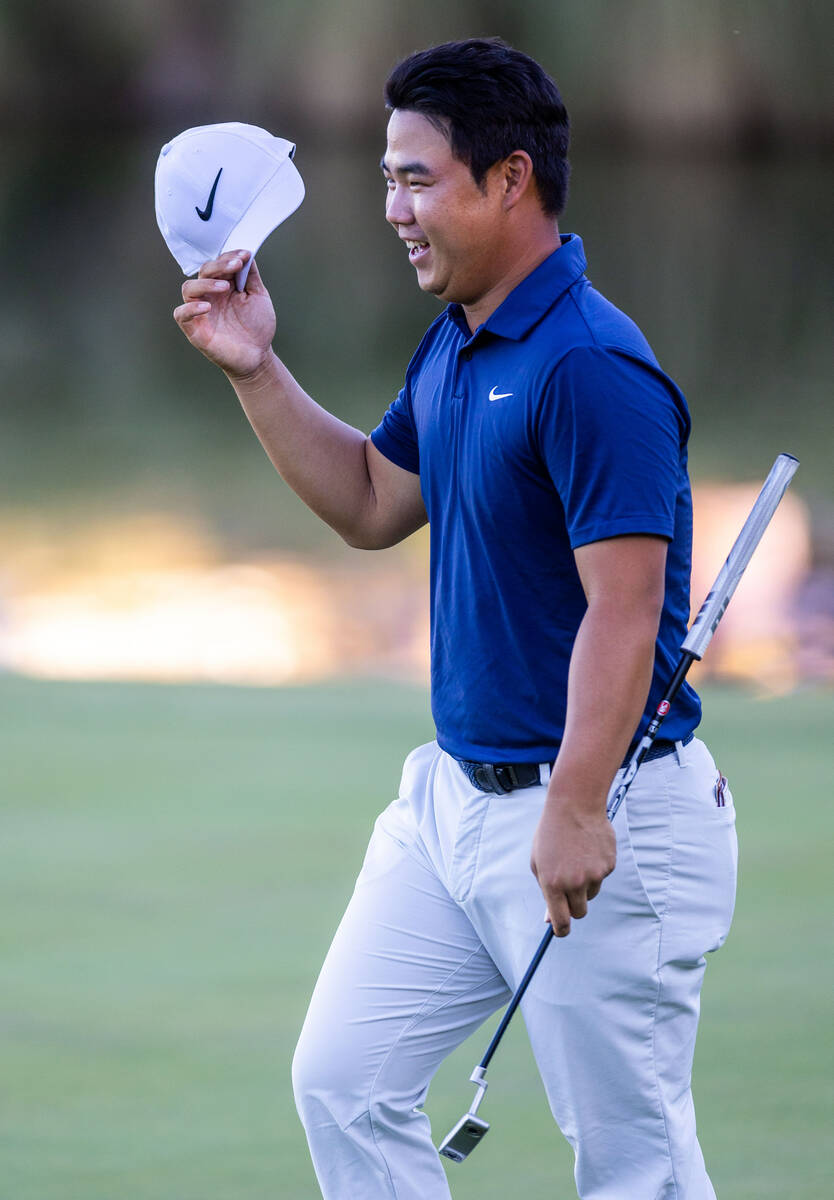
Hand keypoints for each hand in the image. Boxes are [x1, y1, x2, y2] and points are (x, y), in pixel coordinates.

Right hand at [173, 250, 276, 379]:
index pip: (219, 263)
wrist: (258, 357)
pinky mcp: (194, 330)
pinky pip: (181, 314)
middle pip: (203, 272)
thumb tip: (246, 253)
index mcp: (224, 285)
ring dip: (205, 283)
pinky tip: (208, 308)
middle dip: (220, 265)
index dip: (230, 256)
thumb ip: (251, 276)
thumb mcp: (258, 297)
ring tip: (225, 287)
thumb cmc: (257, 327)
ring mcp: (200, 312)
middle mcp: (210, 296)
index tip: (245, 255)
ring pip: (189, 289)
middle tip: (236, 265)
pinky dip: (190, 309)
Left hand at [530, 798, 615, 936]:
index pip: (561, 921)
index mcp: (553, 883)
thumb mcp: (538, 861)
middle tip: (569, 889)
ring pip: (591, 893)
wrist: (574, 805)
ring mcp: (594, 874)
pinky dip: (595, 868)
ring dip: (584, 884)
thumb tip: (550, 918)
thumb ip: (545, 889)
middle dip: (574, 906)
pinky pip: (601, 877)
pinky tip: (587, 849)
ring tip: (576, 858)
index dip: (561, 929)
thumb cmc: (551, 834)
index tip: (561, 930)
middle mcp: (575, 882)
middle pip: (579, 912)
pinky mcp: (608, 865)